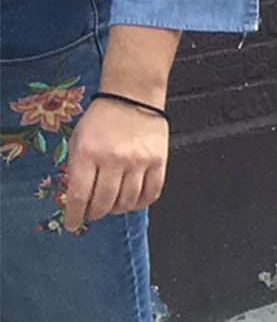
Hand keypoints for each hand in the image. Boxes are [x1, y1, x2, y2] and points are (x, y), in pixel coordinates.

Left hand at [58, 98, 167, 229]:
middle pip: (104, 202)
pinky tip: (133, 201)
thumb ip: (78, 168)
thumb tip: (80, 198)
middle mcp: (113, 160)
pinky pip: (151, 192)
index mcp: (88, 154)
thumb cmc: (102, 118)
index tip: (73, 224)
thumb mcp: (79, 140)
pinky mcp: (158, 161)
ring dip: (117, 209)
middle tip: (93, 214)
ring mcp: (138, 161)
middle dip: (96, 213)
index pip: (80, 196)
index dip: (75, 215)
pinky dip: (141, 203)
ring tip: (112, 206)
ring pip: (128, 201)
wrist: (133, 96)